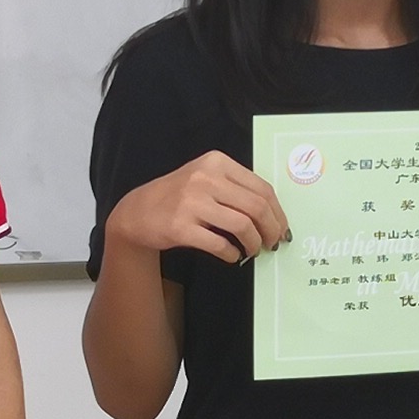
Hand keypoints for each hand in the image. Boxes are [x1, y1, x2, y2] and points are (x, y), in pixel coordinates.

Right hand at [109, 152, 286, 265]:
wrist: (137, 211)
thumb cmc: (177, 195)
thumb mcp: (204, 177)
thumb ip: (235, 187)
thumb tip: (272, 213)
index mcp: (216, 162)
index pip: (261, 187)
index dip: (278, 212)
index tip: (282, 227)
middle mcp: (205, 178)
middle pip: (256, 206)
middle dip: (271, 229)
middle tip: (273, 243)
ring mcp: (191, 202)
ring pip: (242, 226)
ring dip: (254, 243)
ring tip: (254, 250)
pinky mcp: (181, 227)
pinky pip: (219, 244)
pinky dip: (232, 254)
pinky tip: (233, 256)